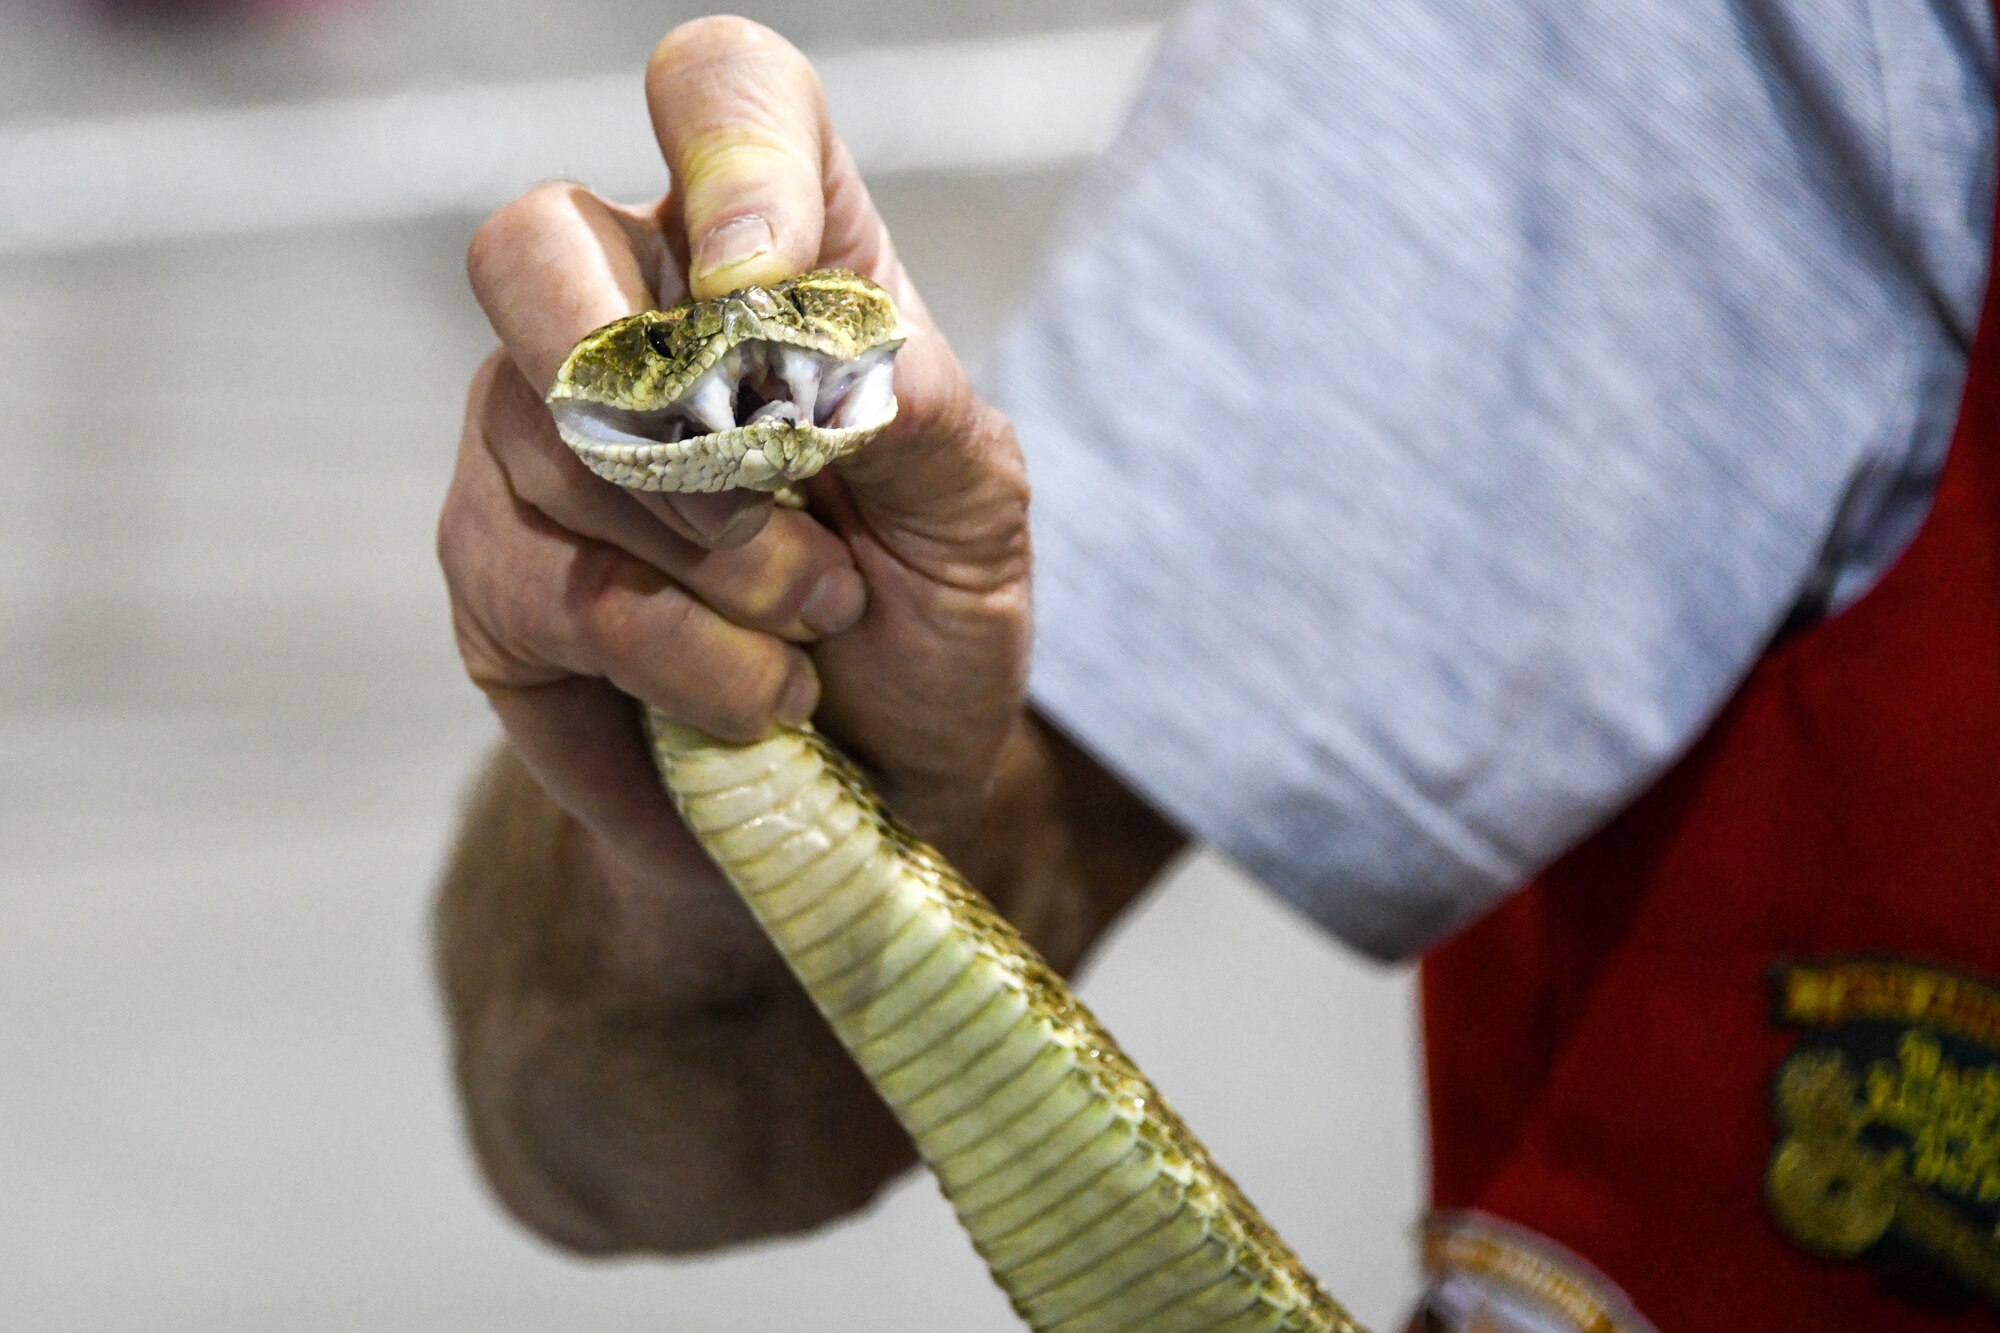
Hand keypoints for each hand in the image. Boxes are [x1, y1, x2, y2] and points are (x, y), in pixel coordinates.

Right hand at [435, 17, 1035, 1251]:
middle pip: (530, 243)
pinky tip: (762, 695)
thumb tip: (801, 351)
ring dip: (725, 569)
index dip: (727, 149)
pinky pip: (555, 593)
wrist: (869, 789)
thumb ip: (916, 404)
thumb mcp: (977, 509)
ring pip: (556, 447)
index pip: (719, 95)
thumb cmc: (927, 619)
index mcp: (765, 260)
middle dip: (643, 380)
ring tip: (818, 627)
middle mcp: (623, 319)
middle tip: (767, 488)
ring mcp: (531, 442)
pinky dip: (690, 661)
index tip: (766, 289)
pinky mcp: (492, 576)